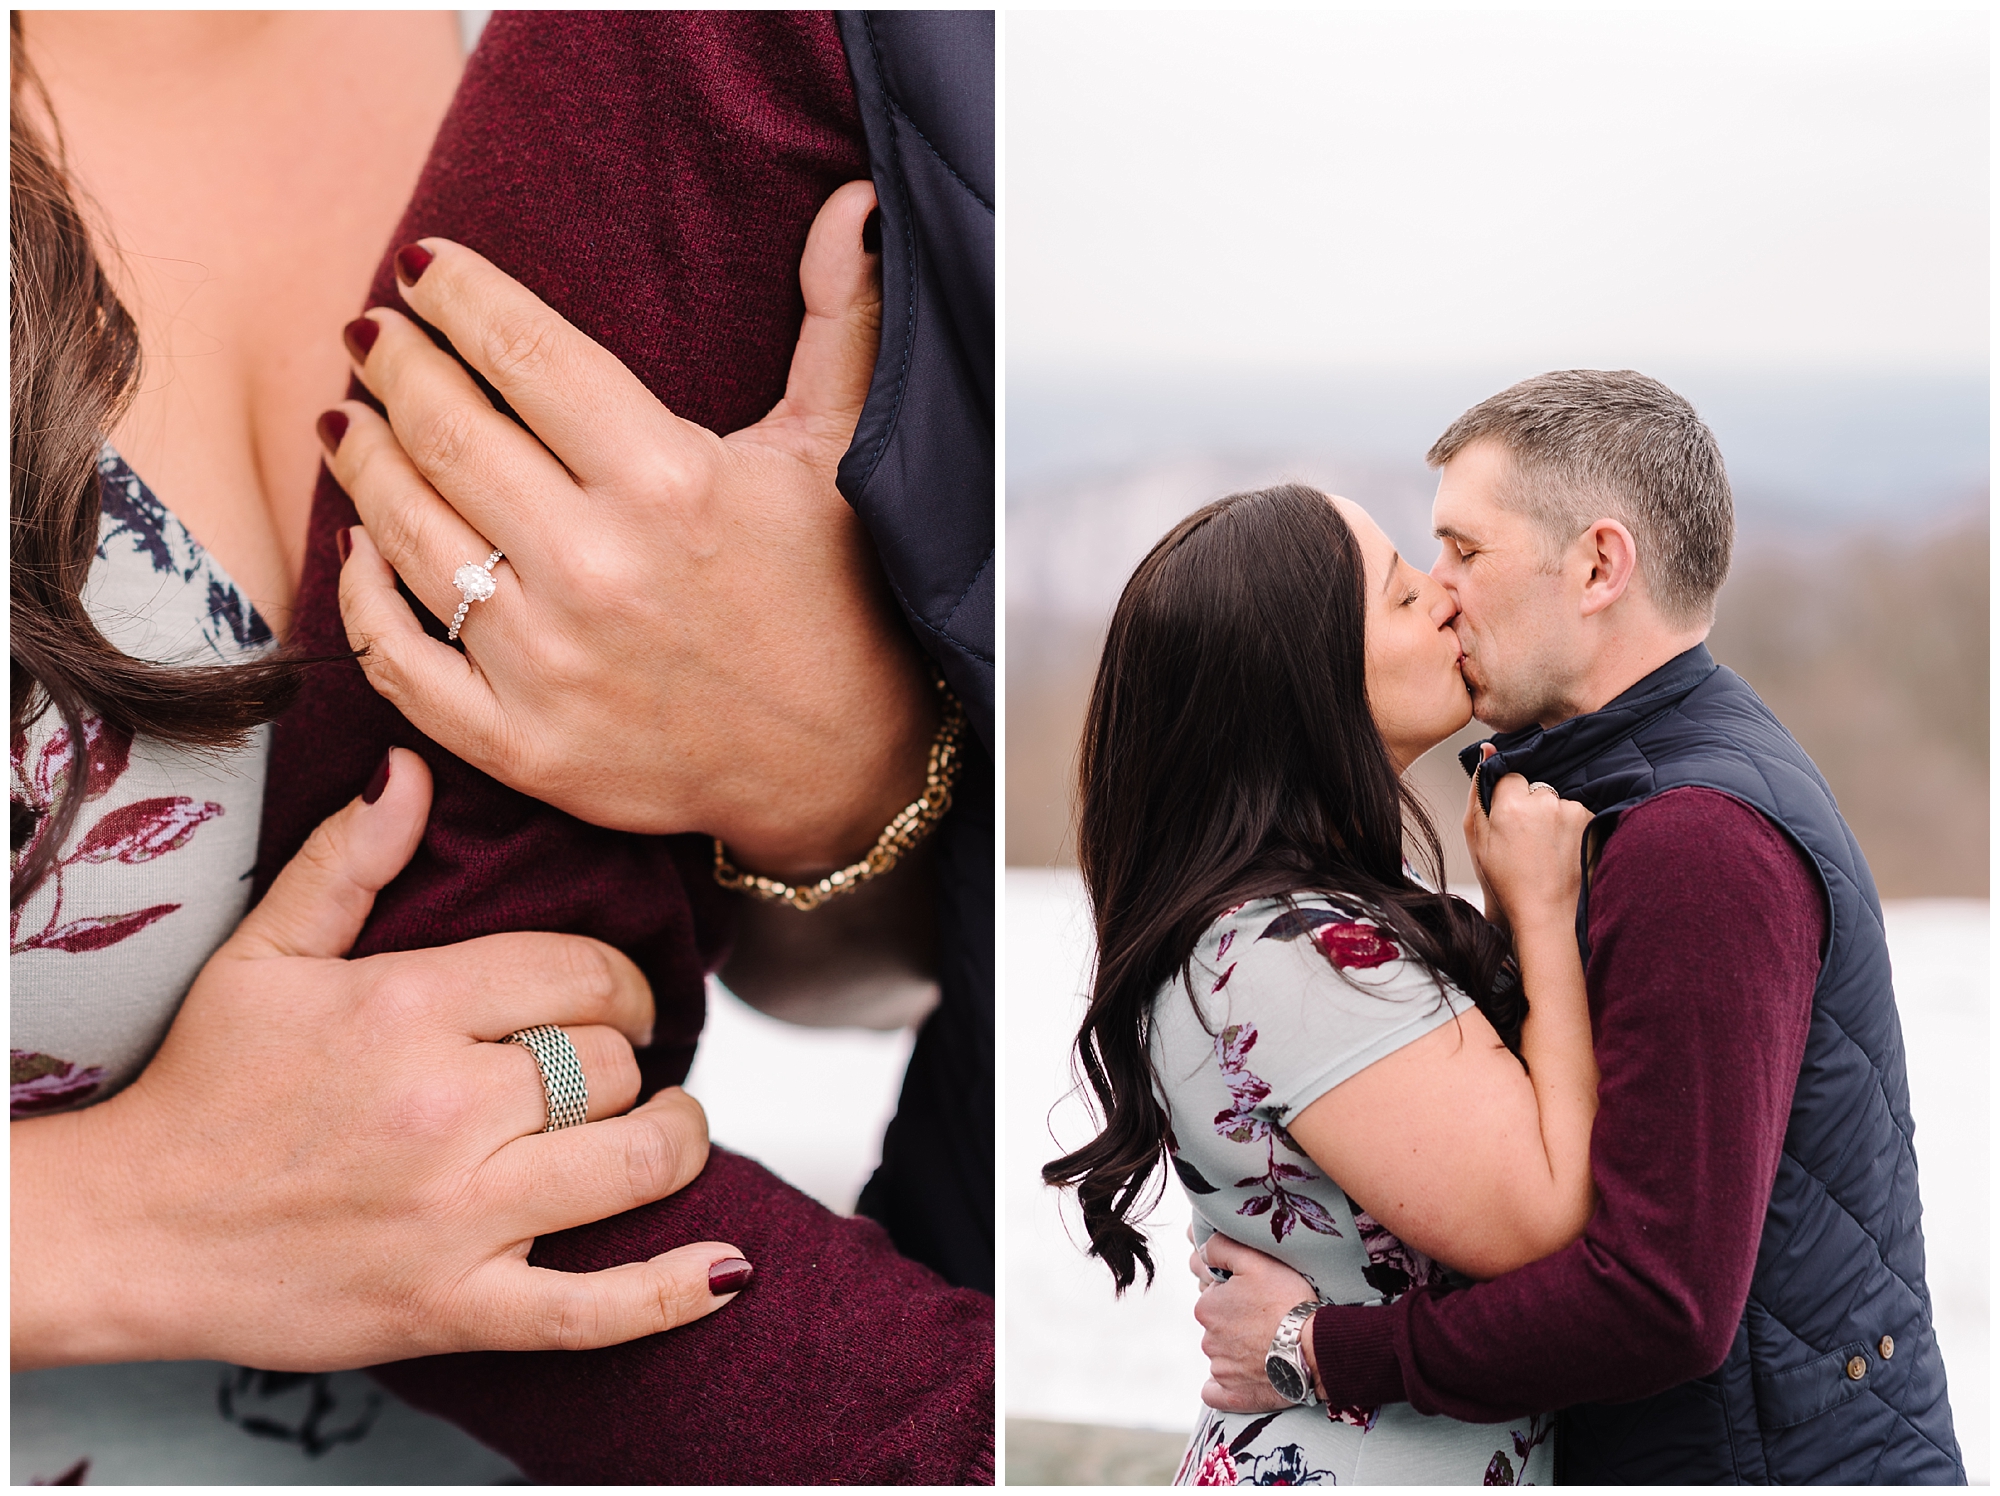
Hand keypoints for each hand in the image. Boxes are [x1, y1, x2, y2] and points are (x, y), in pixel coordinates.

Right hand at [11, 749, 743, 1372]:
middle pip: (612, 1065)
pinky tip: (724, 1269)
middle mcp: (443, 1107)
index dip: (620, 982)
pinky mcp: (449, 1308)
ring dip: (674, 1141)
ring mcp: (453, 1215)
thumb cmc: (201, 1089)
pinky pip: (589, 1309)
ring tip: (667, 1129)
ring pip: (631, 1159)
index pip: (579, 973)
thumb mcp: (262, 957)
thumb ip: (346, 862)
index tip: (617, 999)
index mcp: (407, 1009)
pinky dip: (668, 1294)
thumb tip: (412, 771)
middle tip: (619, 1069)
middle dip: (631, 1061)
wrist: (129, 1232)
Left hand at [325, 181, 934, 877]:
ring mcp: (551, 663)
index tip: (421, 268)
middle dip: (393, 366)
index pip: (524, 354)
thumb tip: (854, 205)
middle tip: (371, 337)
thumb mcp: (840, 453)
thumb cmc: (835, 598)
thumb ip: (840, 321)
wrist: (840, 765)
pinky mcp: (524, 744)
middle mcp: (598, 568)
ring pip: (406, 533)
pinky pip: (398, 662)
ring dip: (359, 461)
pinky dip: (361, 599)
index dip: (456, 295)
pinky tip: (357, 548)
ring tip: (345, 419)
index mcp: (671, 482)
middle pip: (445, 433)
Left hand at [1191, 1233, 1318, 1411]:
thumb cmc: (1286, 1300)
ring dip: (1238, 1351)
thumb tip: (1202, 1250)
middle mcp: (1208, 1340)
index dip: (1237, 1294)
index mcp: (1206, 1308)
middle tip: (1267, 1320)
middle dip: (1237, 1322)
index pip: (1215, 1297)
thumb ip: (1221, 1248)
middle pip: (1219, 1327)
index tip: (1258, 1297)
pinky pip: (1216, 1393)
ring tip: (1269, 1345)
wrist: (1314, 1347)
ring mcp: (1221, 1370)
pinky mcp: (1234, 1395)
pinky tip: (1242, 1377)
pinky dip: (1225, 1386)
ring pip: (1223, 1356)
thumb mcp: (1255, 1260)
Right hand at [1464, 745, 1591, 935]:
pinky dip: (1568, 826)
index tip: (1509, 824)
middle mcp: (1545, 802)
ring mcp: (1571, 811)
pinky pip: (1574, 812)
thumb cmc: (1508, 880)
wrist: (1545, 912)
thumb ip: (1479, 790)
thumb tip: (1487, 751)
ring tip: (1545, 849)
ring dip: (1550, 816)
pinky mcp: (1589, 821)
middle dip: (1529, 806)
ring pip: (1555, 800)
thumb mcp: (1478, 838)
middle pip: (1534, 787)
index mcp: (1512, 805)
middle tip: (1526, 841)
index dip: (1507, 800)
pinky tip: (1560, 850)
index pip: (1509, 777)